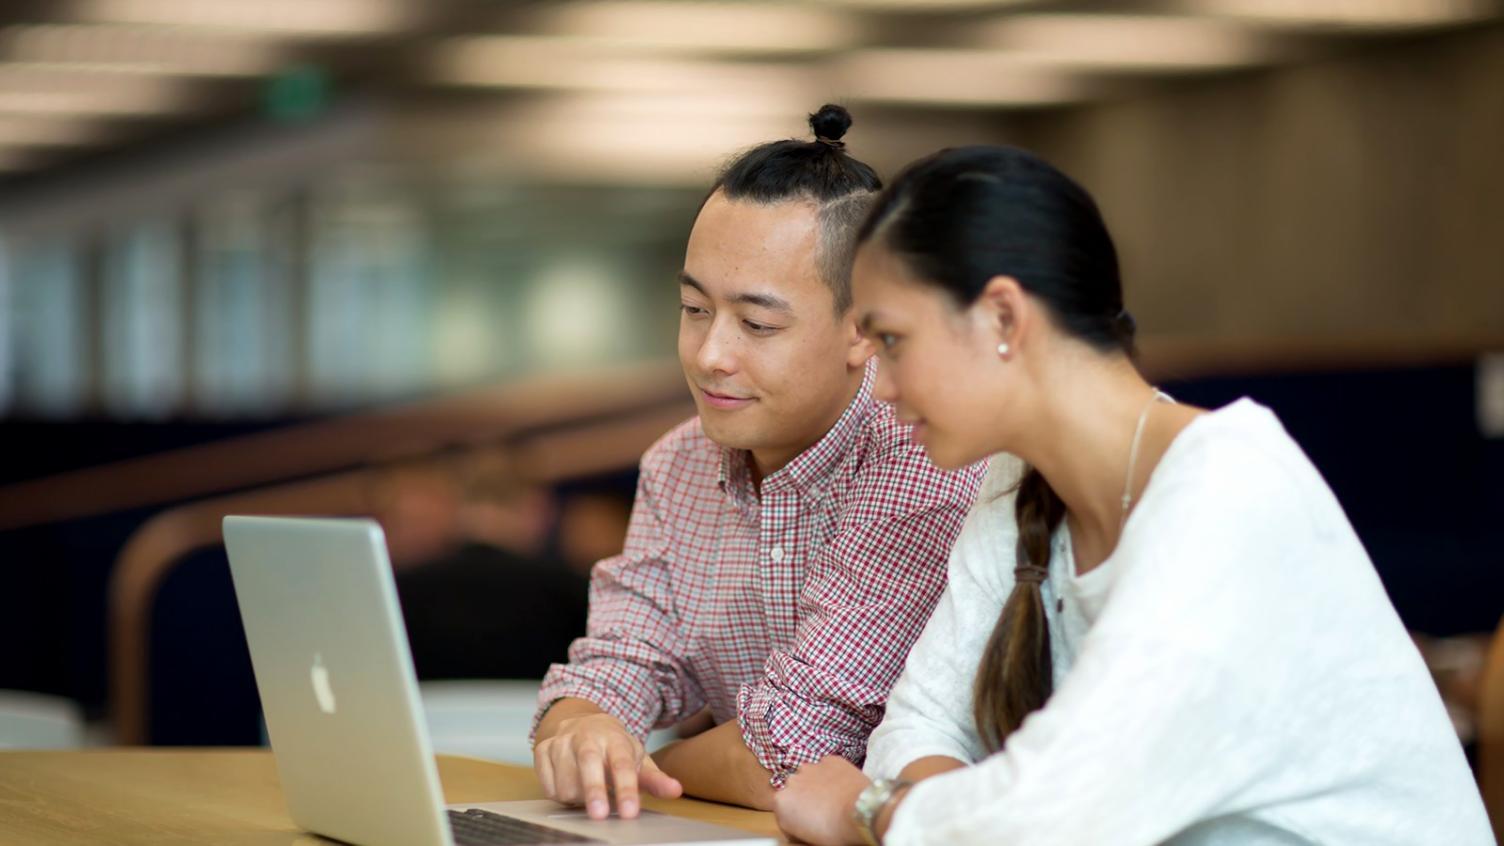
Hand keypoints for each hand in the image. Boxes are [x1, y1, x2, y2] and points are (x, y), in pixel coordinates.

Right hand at [534, 712, 682, 819]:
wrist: (579, 721)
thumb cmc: (612, 746)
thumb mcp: (636, 757)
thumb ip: (655, 778)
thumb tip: (675, 791)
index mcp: (614, 737)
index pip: (622, 763)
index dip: (626, 789)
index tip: (630, 812)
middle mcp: (586, 736)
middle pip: (588, 763)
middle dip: (594, 790)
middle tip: (600, 815)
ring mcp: (561, 742)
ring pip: (566, 782)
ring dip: (579, 798)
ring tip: (589, 793)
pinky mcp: (541, 751)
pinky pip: (548, 786)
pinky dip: (560, 795)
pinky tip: (571, 786)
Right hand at [773, 756, 870, 845]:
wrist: (863, 812)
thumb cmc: (836, 832)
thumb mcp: (808, 837)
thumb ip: (796, 825)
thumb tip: (801, 822)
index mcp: (781, 802)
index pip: (781, 810)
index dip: (793, 818)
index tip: (805, 824)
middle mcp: (791, 780)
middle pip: (794, 790)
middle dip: (803, 798)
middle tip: (820, 811)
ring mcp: (811, 767)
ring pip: (808, 775)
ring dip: (815, 784)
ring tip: (832, 797)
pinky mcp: (830, 759)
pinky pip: (827, 767)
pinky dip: (832, 774)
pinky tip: (842, 786)